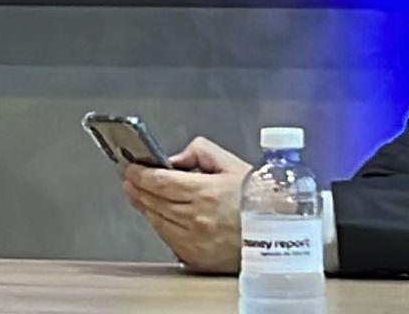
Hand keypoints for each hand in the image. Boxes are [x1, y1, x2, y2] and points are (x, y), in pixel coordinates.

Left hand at [121, 137, 249, 273]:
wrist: (280, 234)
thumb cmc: (259, 199)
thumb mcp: (232, 164)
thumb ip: (200, 152)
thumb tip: (174, 159)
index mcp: (205, 192)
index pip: (158, 181)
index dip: (140, 173)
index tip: (131, 168)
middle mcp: (196, 217)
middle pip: (153, 201)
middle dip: (136, 187)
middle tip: (128, 179)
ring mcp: (194, 240)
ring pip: (156, 220)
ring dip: (144, 206)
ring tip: (138, 194)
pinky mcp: (196, 257)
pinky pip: (168, 238)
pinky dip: (159, 224)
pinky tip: (157, 215)